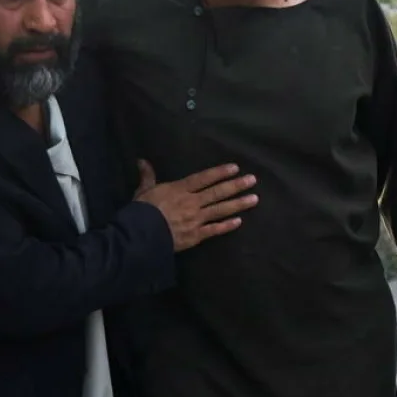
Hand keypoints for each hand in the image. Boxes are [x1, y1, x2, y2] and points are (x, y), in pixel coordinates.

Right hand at [134, 160, 257, 251]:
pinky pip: (214, 230)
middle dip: (236, 185)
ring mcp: (196, 219)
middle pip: (217, 192)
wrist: (142, 235)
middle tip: (252, 180)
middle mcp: (192, 202)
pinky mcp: (196, 236)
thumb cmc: (142, 211)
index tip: (235, 168)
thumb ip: (147, 176)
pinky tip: (239, 221)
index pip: (203, 178)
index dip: (219, 172)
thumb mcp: (143, 190)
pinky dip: (226, 226)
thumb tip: (142, 161)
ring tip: (254, 198)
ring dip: (238, 204)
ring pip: (220, 210)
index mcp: (179, 189)